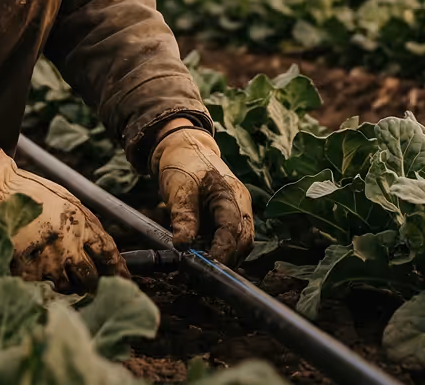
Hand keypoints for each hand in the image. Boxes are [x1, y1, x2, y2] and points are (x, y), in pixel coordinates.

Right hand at [0, 150, 128, 291]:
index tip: (125, 280)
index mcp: (79, 223)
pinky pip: (40, 290)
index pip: (108, 253)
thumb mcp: (64, 199)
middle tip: (87, 282)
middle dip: (91, 282)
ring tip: (53, 272)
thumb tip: (102, 248)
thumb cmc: (28, 191)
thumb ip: (85, 222)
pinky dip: (41, 287)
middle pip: (90, 278)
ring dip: (65, 284)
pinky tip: (36, 276)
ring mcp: (44, 261)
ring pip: (66, 287)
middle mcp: (66, 244)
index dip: (119, 270)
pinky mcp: (23, 272)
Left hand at [150, 121, 253, 263]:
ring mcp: (238, 210)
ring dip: (227, 256)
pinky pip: (233, 237)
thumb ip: (183, 218)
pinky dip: (223, 249)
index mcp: (230, 194)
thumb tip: (183, 246)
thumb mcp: (179, 190)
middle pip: (244, 239)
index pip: (232, 228)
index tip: (210, 266)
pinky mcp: (232, 216)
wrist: (185, 150)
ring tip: (203, 269)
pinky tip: (205, 256)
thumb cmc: (183, 166)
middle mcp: (240, 204)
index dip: (223, 250)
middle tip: (205, 274)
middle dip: (228, 258)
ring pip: (242, 241)